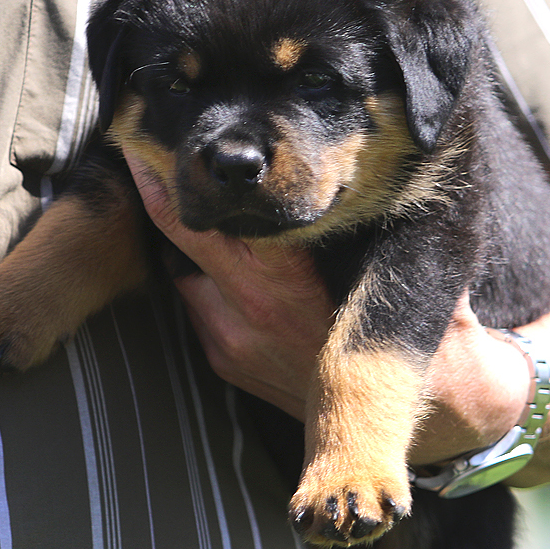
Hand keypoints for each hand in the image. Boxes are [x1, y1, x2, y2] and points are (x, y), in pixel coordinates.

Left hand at [122, 149, 529, 460]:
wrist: (403, 416)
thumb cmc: (408, 330)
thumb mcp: (396, 264)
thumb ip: (367, 218)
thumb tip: (359, 162)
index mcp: (290, 278)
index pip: (219, 211)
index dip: (183, 171)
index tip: (162, 132)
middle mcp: (251, 308)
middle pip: (181, 233)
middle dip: (158, 187)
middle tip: (141, 145)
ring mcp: (230, 340)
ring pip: (182, 270)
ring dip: (185, 239)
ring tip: (188, 200)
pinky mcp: (225, 362)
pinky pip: (198, 304)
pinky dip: (203, 277)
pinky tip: (226, 263)